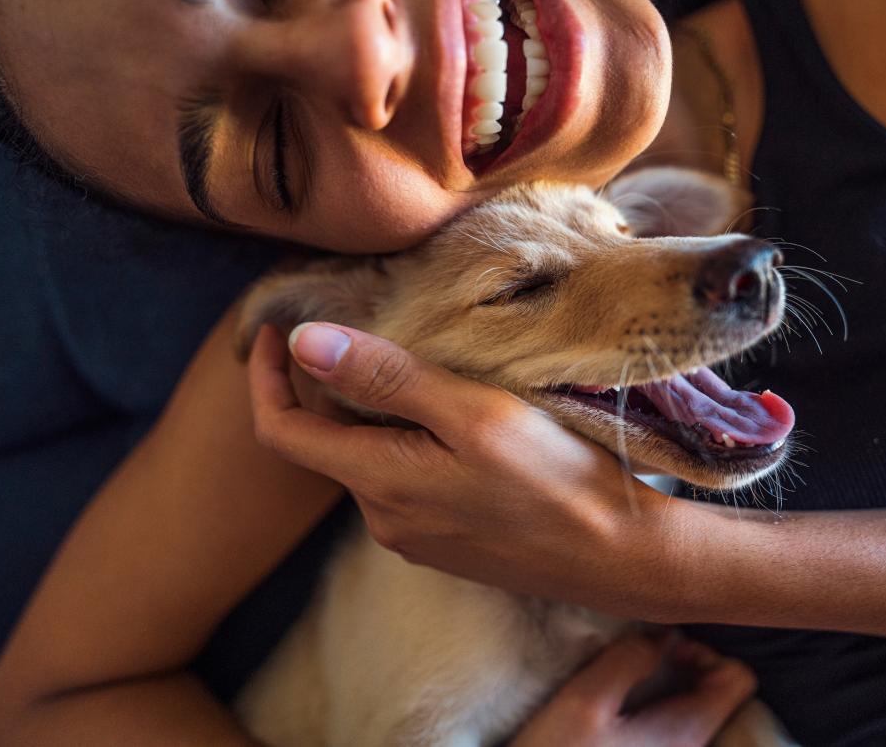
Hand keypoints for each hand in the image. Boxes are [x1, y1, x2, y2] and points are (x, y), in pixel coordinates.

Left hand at [247, 323, 693, 619]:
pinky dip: (408, 443)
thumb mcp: (473, 414)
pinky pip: (404, 483)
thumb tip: (303, 341)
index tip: (274, 330)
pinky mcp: (446, 544)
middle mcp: (383, 519)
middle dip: (331, 386)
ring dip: (377, 414)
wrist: (620, 557)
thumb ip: (388, 379)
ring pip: (370, 460)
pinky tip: (455, 420)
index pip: (281, 431)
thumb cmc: (557, 479)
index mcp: (378, 482)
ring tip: (423, 367)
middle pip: (328, 442)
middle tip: (366, 328)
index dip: (265, 377)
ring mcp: (414, 537)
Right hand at [512, 634, 756, 746]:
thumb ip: (628, 659)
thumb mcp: (585, 701)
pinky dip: (651, 706)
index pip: (739, 678)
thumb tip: (660, 634)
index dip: (705, 652)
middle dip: (683, 665)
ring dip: (664, 685)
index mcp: (688, 732)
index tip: (661, 650)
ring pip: (691, 708)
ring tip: (624, 677)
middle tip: (638, 658)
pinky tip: (616, 706)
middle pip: (718, 692)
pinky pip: (669, 727)